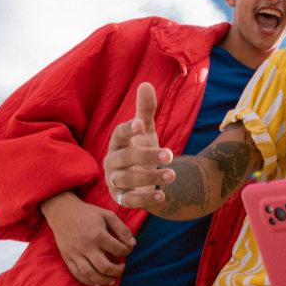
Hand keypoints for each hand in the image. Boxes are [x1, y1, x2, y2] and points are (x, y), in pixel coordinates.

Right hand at [42, 191, 135, 285]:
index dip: (126, 251)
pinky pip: (77, 274)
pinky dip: (88, 281)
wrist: (62, 212)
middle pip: (104, 266)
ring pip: (90, 274)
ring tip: (112, 279)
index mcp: (98, 235)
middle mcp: (86, 247)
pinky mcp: (67, 258)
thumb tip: (133, 244)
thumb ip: (122, 229)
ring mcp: (75, 254)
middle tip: (122, 267)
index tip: (127, 250)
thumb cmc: (88, 213)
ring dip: (104, 280)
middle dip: (117, 271)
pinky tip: (97, 283)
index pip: (117, 249)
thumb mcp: (108, 215)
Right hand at [103, 83, 174, 209]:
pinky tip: (163, 195)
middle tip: (170, 154)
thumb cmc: (140, 148)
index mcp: (118, 143)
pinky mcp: (121, 198)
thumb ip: (145, 110)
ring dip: (149, 178)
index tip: (139, 124)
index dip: (127, 129)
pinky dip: (145, 200)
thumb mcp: (145, 130)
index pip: (118, 135)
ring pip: (127, 180)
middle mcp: (113, 162)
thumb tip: (145, 84)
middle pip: (124, 158)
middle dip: (146, 156)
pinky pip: (129, 201)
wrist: (141, 178)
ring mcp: (115, 181)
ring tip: (173, 174)